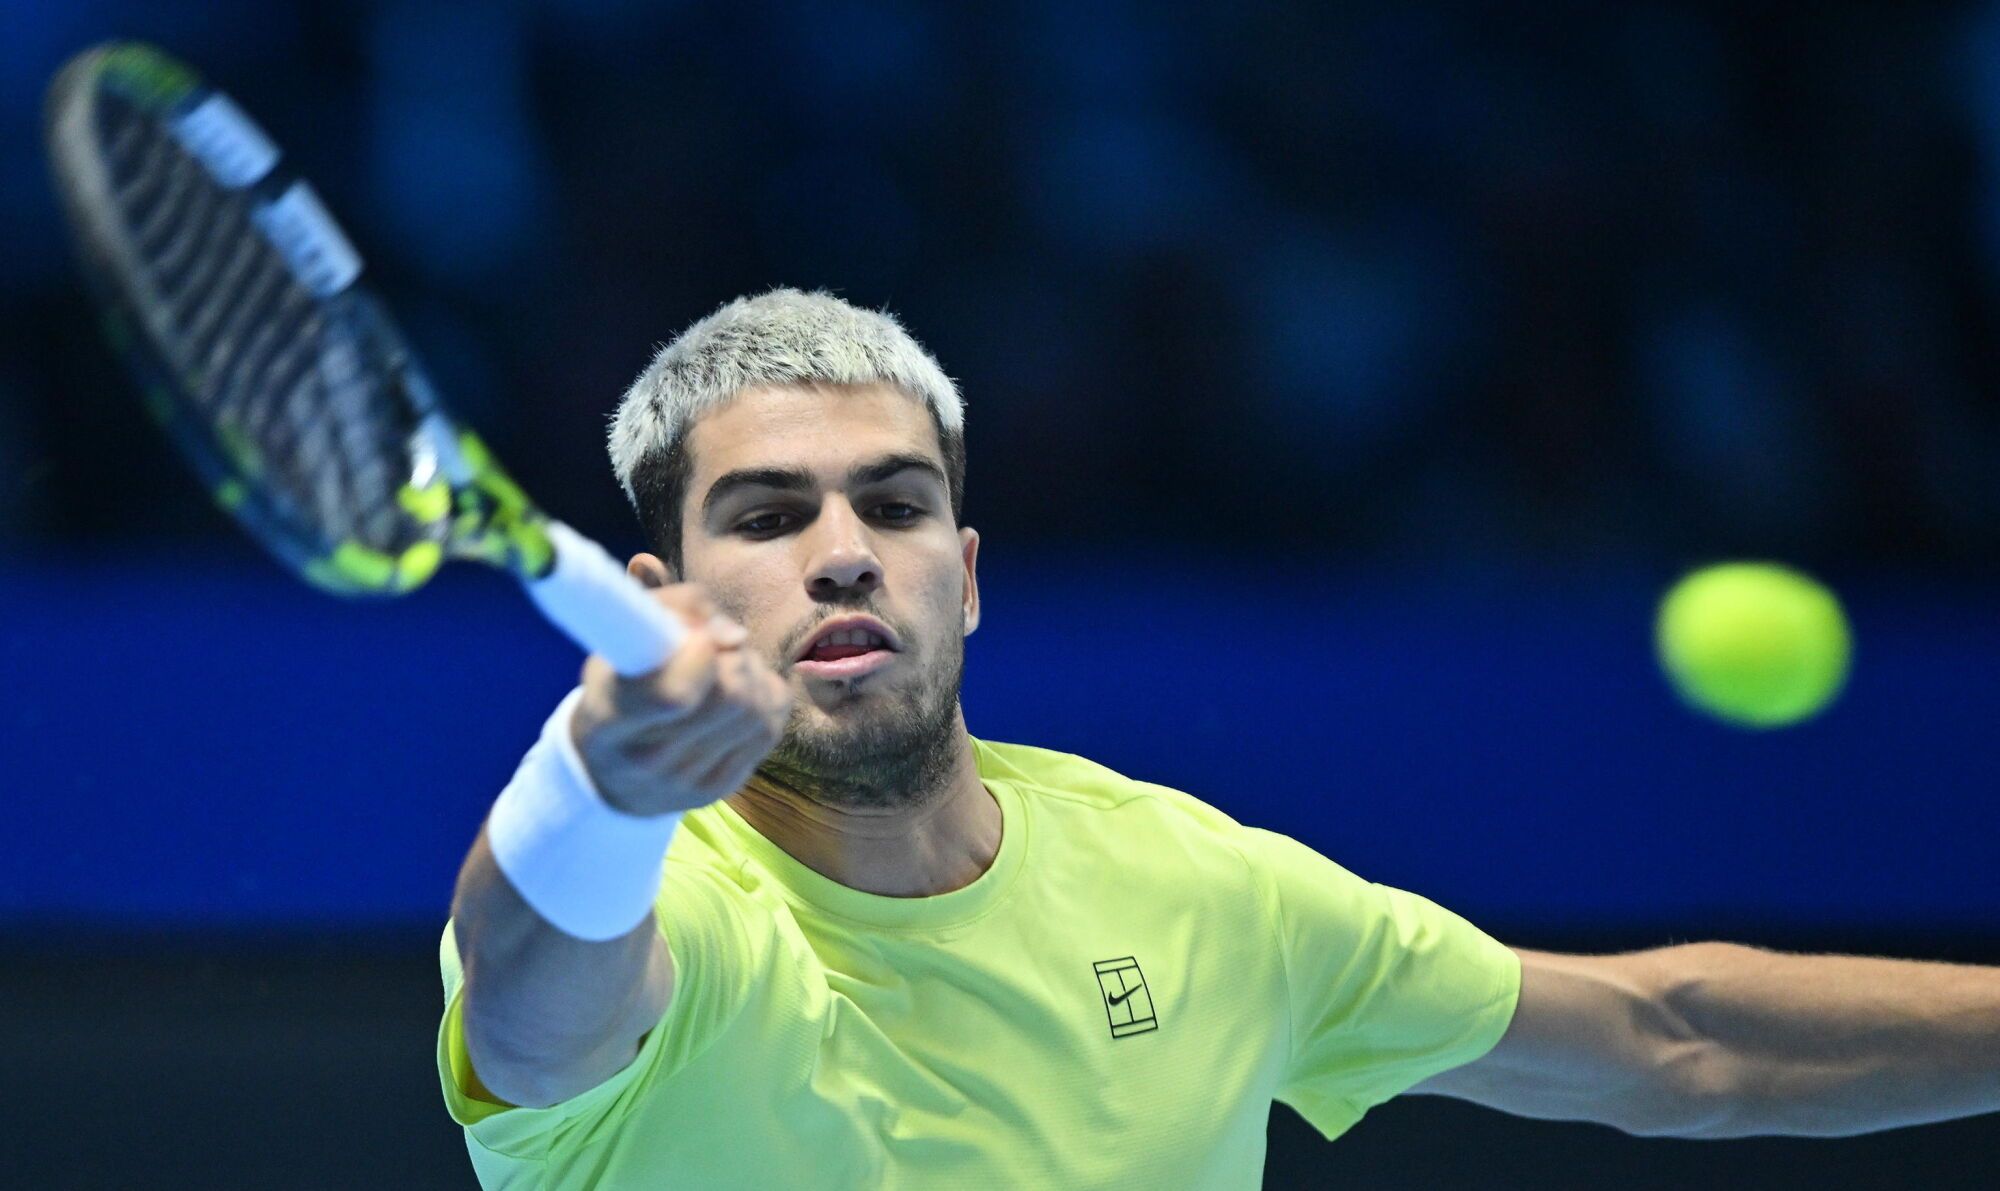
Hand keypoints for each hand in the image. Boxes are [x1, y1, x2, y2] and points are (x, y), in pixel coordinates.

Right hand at [568, 583, 790, 815]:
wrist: (613, 775)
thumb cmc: (617, 689)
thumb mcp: (616, 644)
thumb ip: (657, 608)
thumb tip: (697, 602)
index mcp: (610, 719)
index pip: (673, 694)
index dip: (700, 655)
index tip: (700, 636)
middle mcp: (650, 759)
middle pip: (730, 696)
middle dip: (732, 654)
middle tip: (713, 641)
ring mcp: (691, 780)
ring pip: (756, 708)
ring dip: (750, 671)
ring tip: (724, 663)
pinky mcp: (725, 786)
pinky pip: (771, 723)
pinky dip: (764, 694)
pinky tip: (741, 688)